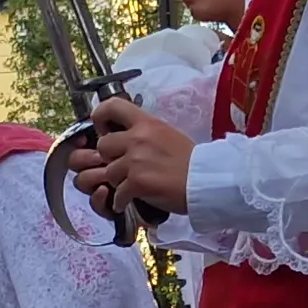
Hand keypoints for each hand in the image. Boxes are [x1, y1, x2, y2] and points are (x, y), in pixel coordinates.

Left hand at [74, 97, 194, 220]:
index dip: (100, 118)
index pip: (111, 106)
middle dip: (109, 158)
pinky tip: (130, 201)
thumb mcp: (166, 134)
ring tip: (132, 185)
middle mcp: (138, 138)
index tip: (104, 131)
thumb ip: (144, 132)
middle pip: (102, 145)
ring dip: (118, 181)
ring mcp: (136, 160)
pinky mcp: (137, 182)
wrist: (206, 180)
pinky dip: (122, 201)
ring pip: (109, 172)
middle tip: (123, 166)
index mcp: (146, 122)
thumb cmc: (190, 161)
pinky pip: (118, 194)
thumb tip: (125, 136)